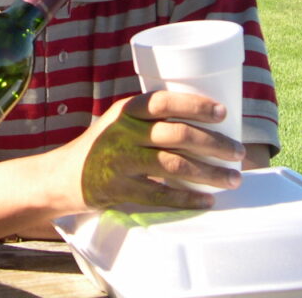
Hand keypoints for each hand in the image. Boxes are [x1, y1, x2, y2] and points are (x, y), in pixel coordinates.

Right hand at [63, 92, 245, 210]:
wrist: (64, 175)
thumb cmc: (103, 144)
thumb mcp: (119, 121)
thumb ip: (150, 118)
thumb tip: (204, 120)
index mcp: (126, 110)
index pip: (163, 101)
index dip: (194, 105)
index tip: (223, 113)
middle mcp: (123, 132)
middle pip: (176, 134)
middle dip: (214, 144)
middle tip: (238, 153)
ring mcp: (121, 161)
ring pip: (174, 165)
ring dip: (208, 173)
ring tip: (232, 179)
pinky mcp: (120, 188)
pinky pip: (160, 195)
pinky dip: (187, 198)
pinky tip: (206, 200)